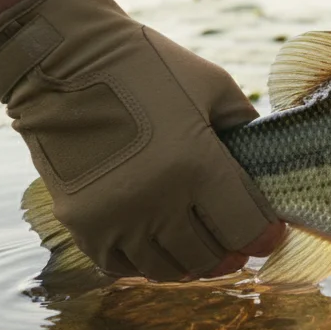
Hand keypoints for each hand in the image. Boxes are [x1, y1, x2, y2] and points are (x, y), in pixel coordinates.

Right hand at [0, 0, 284, 280]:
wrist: (62, 60)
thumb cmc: (146, 66)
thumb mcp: (213, 86)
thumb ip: (246, 128)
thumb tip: (266, 165)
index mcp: (196, 165)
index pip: (246, 228)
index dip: (264, 236)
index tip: (269, 234)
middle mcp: (156, 201)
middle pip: (210, 257)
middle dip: (231, 252)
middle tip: (237, 242)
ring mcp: (114, 218)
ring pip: (169, 269)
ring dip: (191, 260)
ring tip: (200, 242)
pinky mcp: (81, 225)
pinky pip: (123, 266)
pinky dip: (147, 260)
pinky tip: (158, 239)